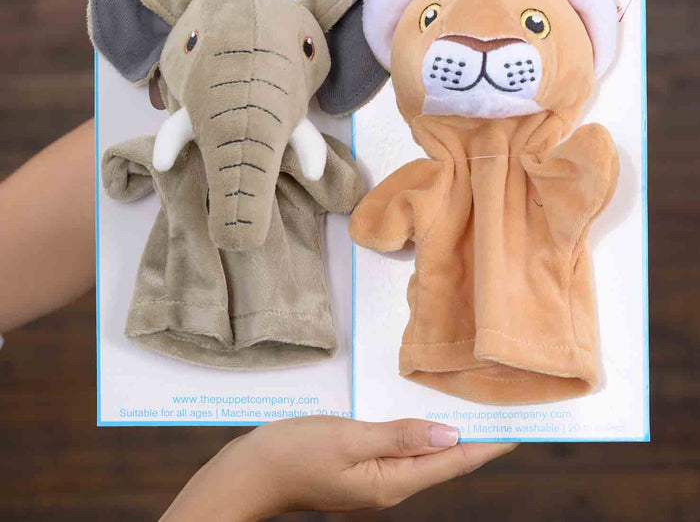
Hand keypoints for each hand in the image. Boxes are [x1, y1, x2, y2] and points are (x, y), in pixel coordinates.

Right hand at [160, 416, 516, 520]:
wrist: (251, 472)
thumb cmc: (295, 452)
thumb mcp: (348, 438)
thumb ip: (399, 436)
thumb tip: (450, 436)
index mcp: (393, 481)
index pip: (454, 461)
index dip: (489, 445)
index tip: (521, 429)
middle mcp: (391, 484)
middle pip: (446, 462)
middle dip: (479, 441)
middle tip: (508, 414)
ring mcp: (376, 479)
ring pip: (427, 456)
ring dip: (454, 437)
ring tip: (478, 414)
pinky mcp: (363, 468)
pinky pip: (405, 451)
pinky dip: (425, 435)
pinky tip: (429, 420)